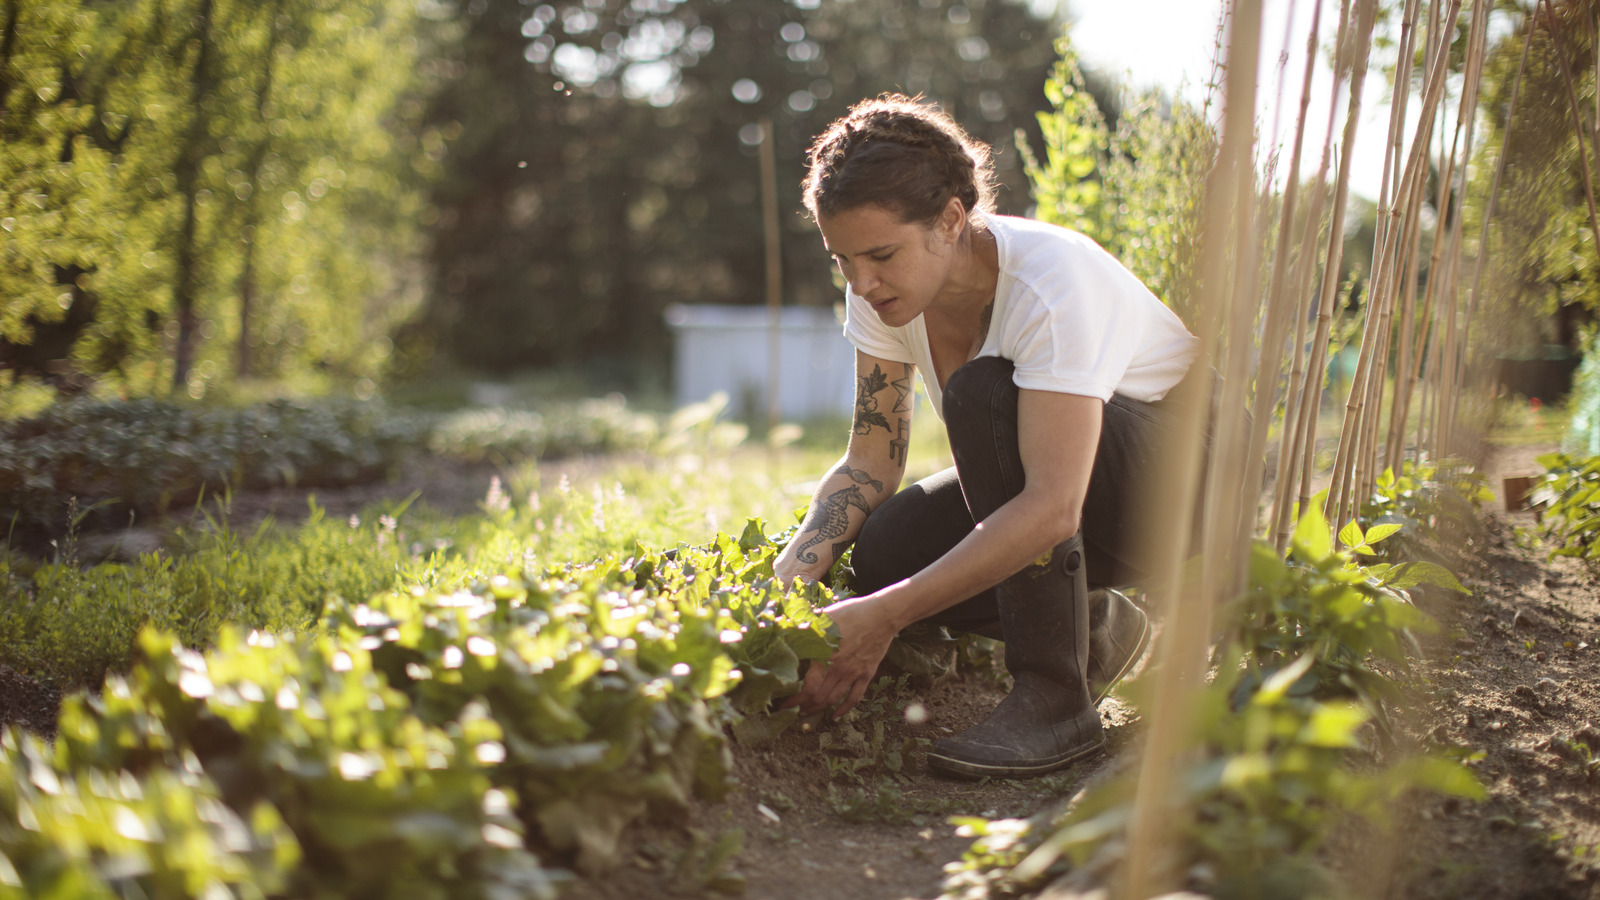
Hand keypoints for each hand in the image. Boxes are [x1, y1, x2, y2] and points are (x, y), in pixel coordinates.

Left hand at [781, 592, 899, 718]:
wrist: (882, 615)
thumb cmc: (850, 613)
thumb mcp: (822, 617)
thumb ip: (803, 628)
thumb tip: (781, 632)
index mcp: (825, 656)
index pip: (808, 688)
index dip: (794, 700)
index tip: (783, 704)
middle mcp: (838, 669)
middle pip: (819, 697)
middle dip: (803, 707)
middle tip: (792, 710)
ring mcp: (853, 673)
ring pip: (834, 699)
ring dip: (819, 709)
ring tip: (807, 712)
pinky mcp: (866, 674)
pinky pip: (855, 697)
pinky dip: (844, 709)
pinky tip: (835, 716)